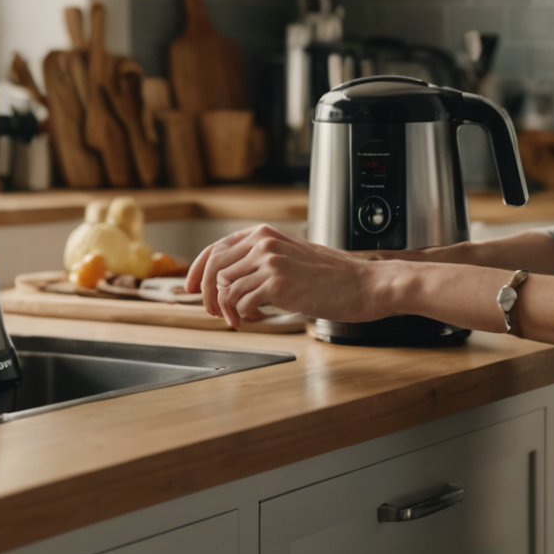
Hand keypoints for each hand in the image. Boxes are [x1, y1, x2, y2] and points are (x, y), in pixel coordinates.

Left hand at [184, 224, 389, 327]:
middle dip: (205, 293)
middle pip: (213, 268)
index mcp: (264, 234)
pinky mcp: (278, 283)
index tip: (189, 288)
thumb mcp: (292, 257)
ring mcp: (270, 261)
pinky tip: (252, 320)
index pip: (216, 248)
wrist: (364, 284)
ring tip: (239, 319)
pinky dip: (240, 315)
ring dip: (225, 308)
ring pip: (224, 287)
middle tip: (212, 312)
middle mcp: (263, 242)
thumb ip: (261, 263)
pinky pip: (240, 301)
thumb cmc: (333, 277)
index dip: (197, 270)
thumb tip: (230, 283)